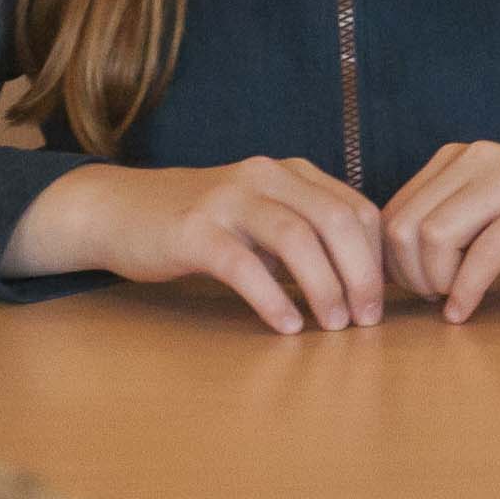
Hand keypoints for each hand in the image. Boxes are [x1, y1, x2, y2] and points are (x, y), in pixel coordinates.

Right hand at [105, 153, 390, 332]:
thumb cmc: (201, 223)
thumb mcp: (260, 218)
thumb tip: (359, 283)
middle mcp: (264, 177)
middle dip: (361, 274)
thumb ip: (304, 236)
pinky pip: (244, 266)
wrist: (120, 210)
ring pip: (297, 238)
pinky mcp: (193, 231)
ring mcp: (227, 200)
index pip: (356, 208)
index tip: (379, 300)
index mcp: (289, 173)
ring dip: (325, 286)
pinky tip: (287, 325)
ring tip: (334, 325)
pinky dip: (272, 299)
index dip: (375, 257)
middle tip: (367, 319)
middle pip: (335, 220)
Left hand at [381, 143, 499, 319]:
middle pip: (405, 225)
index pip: (393, 212)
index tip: (415, 290)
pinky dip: (467, 290)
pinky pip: (485, 254)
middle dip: (408, 276)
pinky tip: (467, 310)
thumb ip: (449, 229)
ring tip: (454, 300)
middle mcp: (480, 159)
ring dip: (435, 282)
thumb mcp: (494, 213)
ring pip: (435, 236)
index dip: (392, 262)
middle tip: (433, 299)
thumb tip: (393, 270)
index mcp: (460, 158)